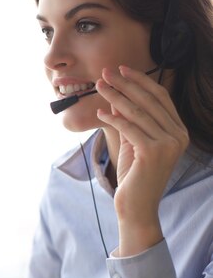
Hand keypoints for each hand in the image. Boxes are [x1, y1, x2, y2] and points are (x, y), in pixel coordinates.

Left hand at [95, 65, 188, 255]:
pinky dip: (113, 118)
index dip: (140, 81)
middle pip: (149, 100)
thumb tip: (116, 98)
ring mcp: (168, 144)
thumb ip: (129, 121)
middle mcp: (178, 136)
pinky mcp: (153, 152)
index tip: (121, 69)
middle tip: (106, 72)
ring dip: (115, 96)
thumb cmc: (135, 176)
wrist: (137, 207)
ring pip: (137, 112)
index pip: (160, 97)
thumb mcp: (132, 143)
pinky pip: (129, 128)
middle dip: (125, 83)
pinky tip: (100, 113)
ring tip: (99, 86)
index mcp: (178, 131)